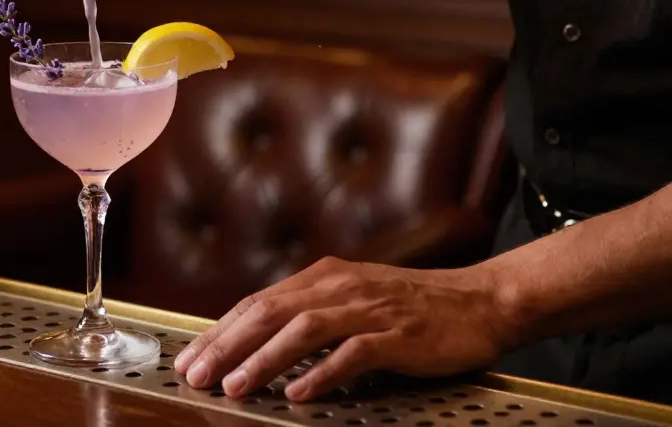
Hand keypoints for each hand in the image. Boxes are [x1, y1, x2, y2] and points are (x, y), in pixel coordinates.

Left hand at [172, 257, 515, 400]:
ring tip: (236, 386)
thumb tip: (258, 341)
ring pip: (304, 330)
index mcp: (323, 277)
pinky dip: (322, 373)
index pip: (258, 303)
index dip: (220, 331)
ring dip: (265, 359)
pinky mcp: (398, 333)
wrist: (480, 301)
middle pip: (269, 312)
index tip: (191, 358)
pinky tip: (299, 392)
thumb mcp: (352, 299)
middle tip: (197, 375)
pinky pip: (353, 352)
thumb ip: (309, 314)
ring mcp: (369, 308)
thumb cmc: (413, 307)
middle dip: (227, 345)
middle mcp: (340, 286)